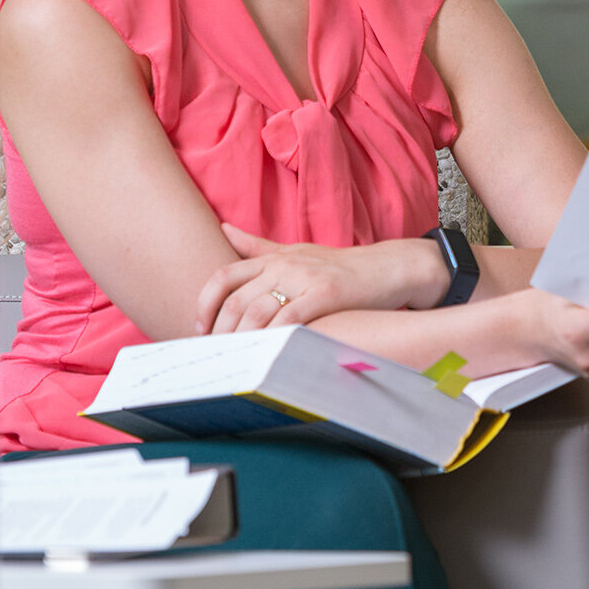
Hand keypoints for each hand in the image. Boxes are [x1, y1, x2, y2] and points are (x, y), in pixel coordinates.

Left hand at [196, 225, 442, 334]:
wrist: (387, 268)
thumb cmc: (338, 265)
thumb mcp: (294, 251)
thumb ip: (257, 247)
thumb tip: (223, 229)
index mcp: (272, 258)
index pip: (223, 277)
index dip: (205, 305)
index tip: (201, 328)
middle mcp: (284, 265)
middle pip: (236, 301)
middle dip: (220, 332)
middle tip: (216, 354)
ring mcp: (305, 278)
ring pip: (258, 312)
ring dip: (241, 340)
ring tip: (236, 360)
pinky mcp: (326, 294)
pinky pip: (289, 319)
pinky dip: (272, 338)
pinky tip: (266, 354)